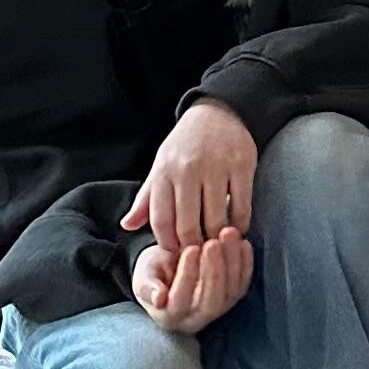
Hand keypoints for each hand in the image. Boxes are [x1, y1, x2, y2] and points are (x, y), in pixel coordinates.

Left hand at [123, 98, 258, 264]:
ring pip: (216, 220)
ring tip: (217, 244)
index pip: (161, 221)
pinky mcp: (242, 165)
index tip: (177, 253)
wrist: (218, 113)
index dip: (169, 244)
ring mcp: (216, 167)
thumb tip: (126, 226)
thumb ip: (146, 200)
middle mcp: (187, 169)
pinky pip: (242, 206)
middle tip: (200, 255)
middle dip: (193, 247)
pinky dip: (240, 224)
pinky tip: (236, 229)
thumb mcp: (161, 167)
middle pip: (188, 225)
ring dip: (217, 239)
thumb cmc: (185, 146)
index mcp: (164, 172)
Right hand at [131, 228, 254, 335]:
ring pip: (230, 292)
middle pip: (211, 300)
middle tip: (213, 242)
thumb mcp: (144, 275)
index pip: (181, 300)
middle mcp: (197, 318)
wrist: (172, 270)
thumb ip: (147, 286)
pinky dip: (246, 263)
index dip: (187, 275)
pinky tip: (243, 242)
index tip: (190, 249)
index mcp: (170, 315)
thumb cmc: (155, 272)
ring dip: (232, 262)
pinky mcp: (233, 297)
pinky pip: (243, 282)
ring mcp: (219, 309)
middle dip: (214, 270)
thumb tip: (158, 298)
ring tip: (228, 234)